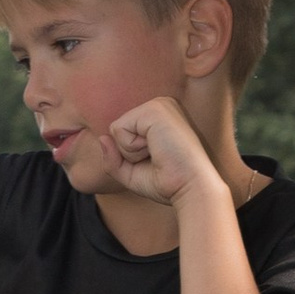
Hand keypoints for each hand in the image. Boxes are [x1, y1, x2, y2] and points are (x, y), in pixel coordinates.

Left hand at [102, 94, 225, 209]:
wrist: (192, 188)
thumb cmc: (168, 183)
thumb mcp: (133, 173)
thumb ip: (113, 158)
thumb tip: (101, 138)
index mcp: (159, 116)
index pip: (123, 133)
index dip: (130, 157)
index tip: (157, 162)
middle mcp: (161, 105)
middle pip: (117, 130)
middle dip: (128, 154)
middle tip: (157, 159)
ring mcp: (158, 105)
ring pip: (116, 129)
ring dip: (130, 152)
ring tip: (158, 154)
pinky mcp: (154, 110)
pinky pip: (119, 130)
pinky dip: (131, 149)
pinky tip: (156, 150)